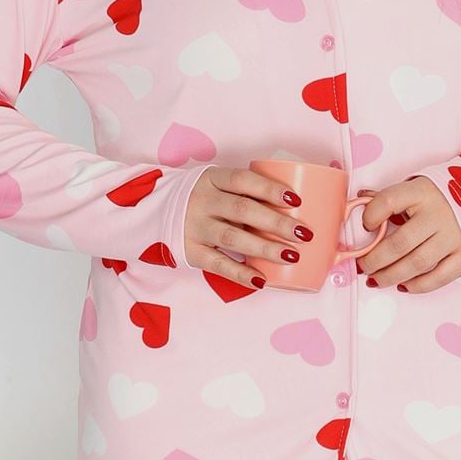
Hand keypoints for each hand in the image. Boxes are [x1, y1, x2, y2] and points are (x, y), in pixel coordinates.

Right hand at [182, 165, 304, 286]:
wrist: (156, 211)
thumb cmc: (203, 199)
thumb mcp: (218, 186)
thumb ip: (246, 193)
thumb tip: (294, 210)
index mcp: (212, 179)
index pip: (243, 180)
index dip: (270, 189)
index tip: (296, 201)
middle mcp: (202, 200)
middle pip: (243, 210)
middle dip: (277, 223)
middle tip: (304, 234)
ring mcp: (195, 227)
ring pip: (232, 237)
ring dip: (264, 248)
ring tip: (291, 256)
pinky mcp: (190, 251)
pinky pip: (218, 265)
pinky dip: (241, 274)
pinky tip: (261, 280)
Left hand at [354, 177, 460, 290]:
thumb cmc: (438, 199)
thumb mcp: (414, 190)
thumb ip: (387, 199)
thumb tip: (358, 204)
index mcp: (422, 193)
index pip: (388, 201)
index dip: (370, 216)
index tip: (365, 226)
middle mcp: (438, 215)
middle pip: (399, 244)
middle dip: (374, 260)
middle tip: (363, 266)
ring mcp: (453, 237)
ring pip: (416, 264)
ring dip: (390, 276)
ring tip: (376, 279)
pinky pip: (438, 278)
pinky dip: (418, 286)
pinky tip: (403, 285)